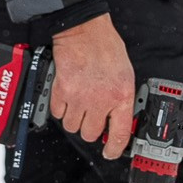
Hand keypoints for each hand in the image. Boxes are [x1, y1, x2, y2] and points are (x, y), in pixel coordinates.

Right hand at [51, 13, 135, 158]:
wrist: (84, 30)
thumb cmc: (106, 47)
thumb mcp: (125, 75)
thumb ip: (121, 99)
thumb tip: (117, 119)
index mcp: (121, 96)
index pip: (120, 134)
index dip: (114, 149)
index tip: (110, 152)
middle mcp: (100, 100)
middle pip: (90, 134)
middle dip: (90, 127)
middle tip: (91, 116)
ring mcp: (79, 97)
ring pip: (72, 126)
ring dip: (74, 118)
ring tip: (78, 104)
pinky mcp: (61, 91)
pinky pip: (57, 113)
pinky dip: (60, 108)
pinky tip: (67, 96)